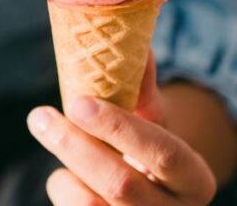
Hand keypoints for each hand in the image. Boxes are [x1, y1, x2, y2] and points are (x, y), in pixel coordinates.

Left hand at [28, 55, 217, 204]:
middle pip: (120, 184)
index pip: (164, 153)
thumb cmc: (149, 152)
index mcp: (196, 181)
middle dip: (75, 147)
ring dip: (64, 168)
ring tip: (53, 136)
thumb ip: (143, 89)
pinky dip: (62, 187)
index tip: (80, 102)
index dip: (121, 128)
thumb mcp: (154, 123)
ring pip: (89, 205)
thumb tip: (136, 46)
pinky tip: (66, 173)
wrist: (152, 198)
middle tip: (40, 115)